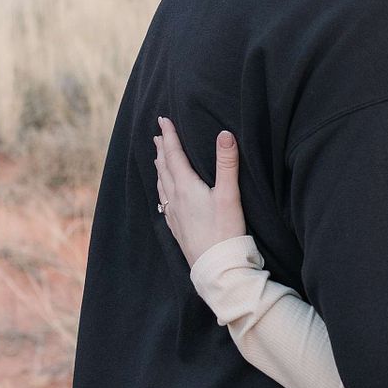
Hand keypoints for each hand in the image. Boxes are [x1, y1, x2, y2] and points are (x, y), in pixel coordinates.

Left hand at [153, 115, 247, 267]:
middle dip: (162, 149)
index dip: (169, 136)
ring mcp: (174, 214)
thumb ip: (227, 163)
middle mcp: (175, 199)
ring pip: (162, 185)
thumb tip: (225, 134)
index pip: (174, 154)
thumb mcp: (229, 195)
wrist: (216, 267)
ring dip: (160, 168)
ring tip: (158, 158)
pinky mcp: (177, 228)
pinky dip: (162, 189)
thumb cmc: (225, 231)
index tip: (163, 119)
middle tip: (158, 134)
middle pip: (164, 168)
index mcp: (186, 186)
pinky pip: (164, 201)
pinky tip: (164, 194)